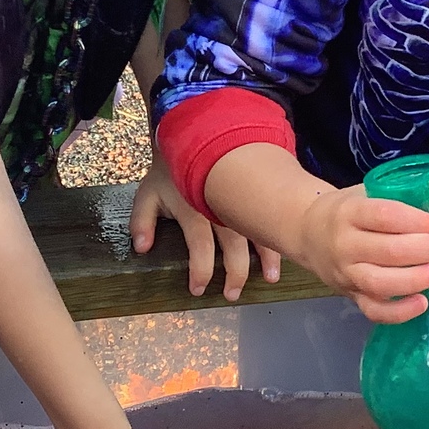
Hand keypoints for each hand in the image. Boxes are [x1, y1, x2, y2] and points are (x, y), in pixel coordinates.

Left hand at [131, 159, 280, 300]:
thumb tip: (141, 248)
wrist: (196, 133)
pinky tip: (286, 249)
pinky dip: (277, 235)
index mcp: (194, 211)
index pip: (200, 247)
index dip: (200, 271)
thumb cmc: (170, 171)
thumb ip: (141, 221)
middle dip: (235, 274)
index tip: (198, 289)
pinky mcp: (253, 193)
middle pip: (233, 247)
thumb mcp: (148, 193)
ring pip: (257, 233)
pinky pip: (269, 216)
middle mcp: (220, 209)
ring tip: (270, 278)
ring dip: (266, 257)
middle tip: (232, 295)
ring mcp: (240, 201)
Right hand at [297, 182, 428, 324]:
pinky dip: (398, 313)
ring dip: (413, 281)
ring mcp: (346, 272)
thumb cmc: (351, 210)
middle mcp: (344, 243)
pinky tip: (422, 303)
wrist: (308, 233)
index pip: (384, 215)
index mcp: (350, 211)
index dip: (415, 221)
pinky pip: (373, 310)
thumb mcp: (375, 191)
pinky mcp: (350, 295)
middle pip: (386, 251)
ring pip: (379, 283)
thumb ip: (420, 192)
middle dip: (424, 249)